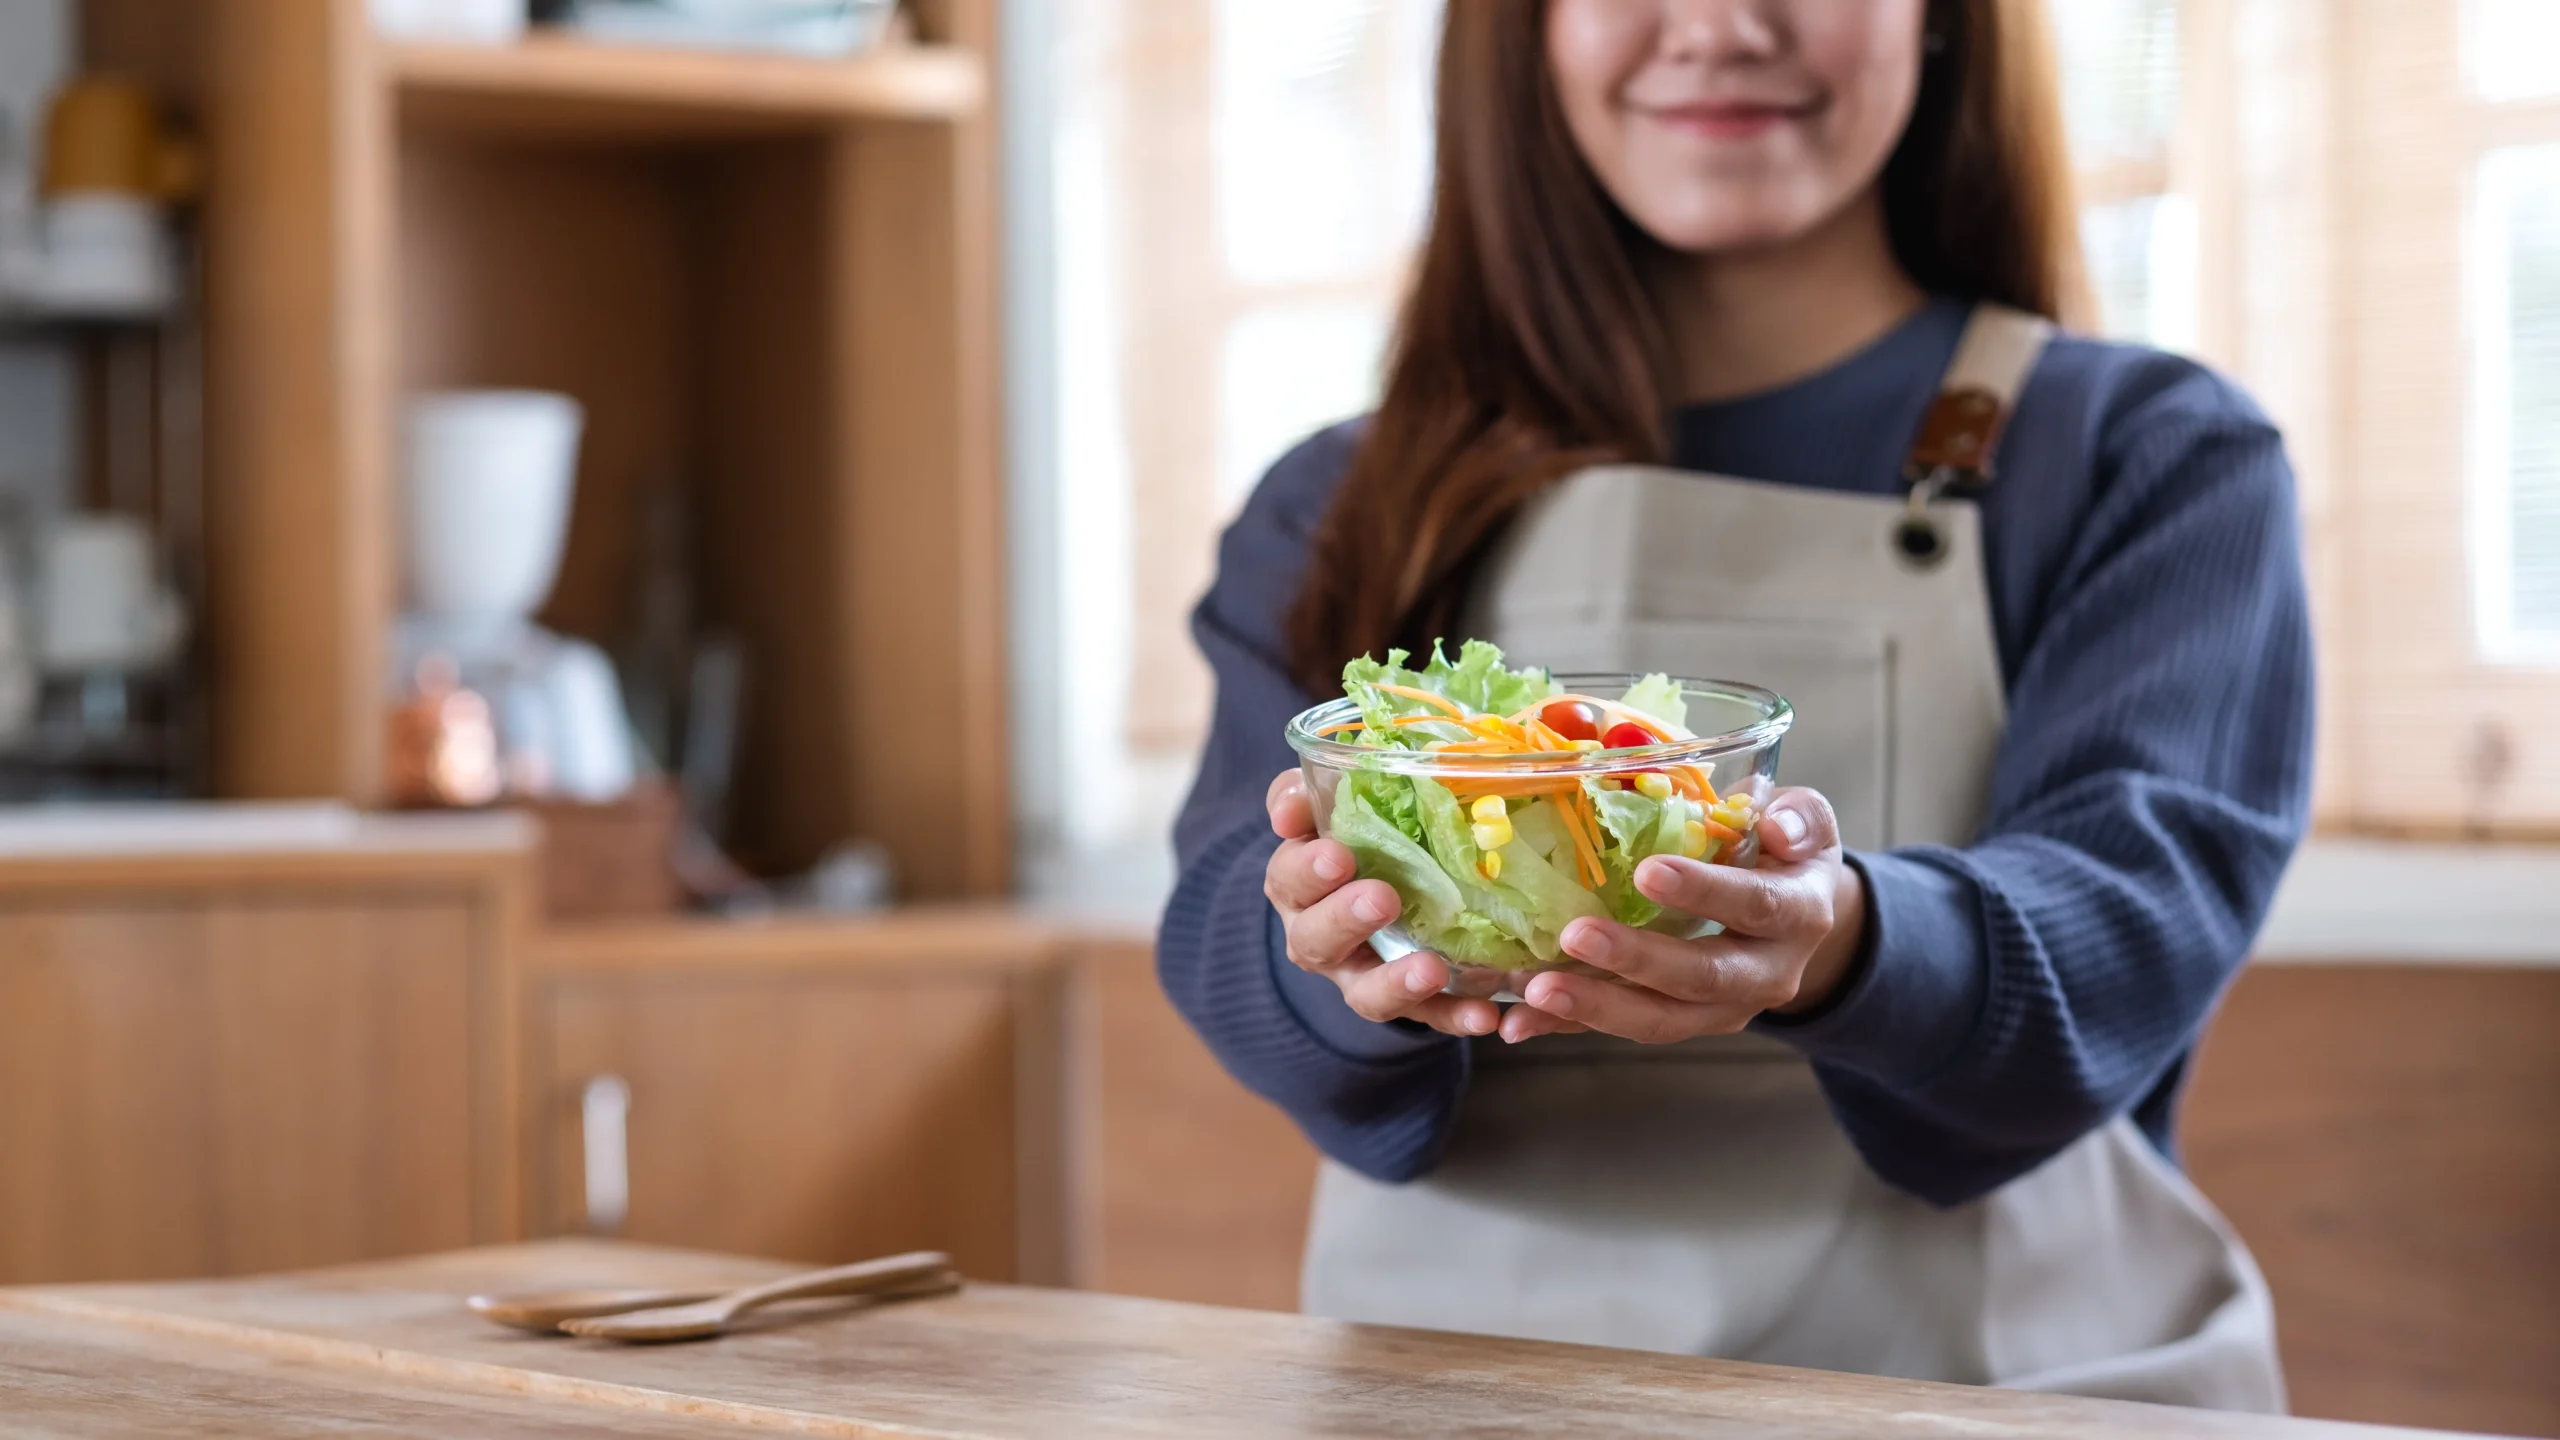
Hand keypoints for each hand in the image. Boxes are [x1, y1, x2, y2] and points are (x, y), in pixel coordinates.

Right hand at [1264, 770, 1502, 1038]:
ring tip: (1430, 970)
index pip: (1288, 878)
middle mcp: (1317, 938)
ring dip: (1396, 984)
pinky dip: (1454, 1017)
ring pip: (1365, 993)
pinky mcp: (1404, 1001)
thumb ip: (1300, 797)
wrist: (1375, 882)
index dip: (1308, 870)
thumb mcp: (1321, 807)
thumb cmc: (1349, 835)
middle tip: (1382, 899)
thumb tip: (1290, 810)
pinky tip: (1484, 1015)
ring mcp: (1359, 976)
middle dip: (1347, 920)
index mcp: (1295, 886)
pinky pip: (1426, 1015)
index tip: (1338, 856)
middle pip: (1316, 940)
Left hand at [1499, 787, 1864, 1044]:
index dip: (1704, 892)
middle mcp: (1766, 974)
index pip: (1754, 906)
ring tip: (1536, 988)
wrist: (1796, 921)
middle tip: (1576, 935)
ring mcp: (1722, 1009)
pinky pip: (1621, 1027)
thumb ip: (1798, 818)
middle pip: (1701, 976)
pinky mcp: (1680, 1022)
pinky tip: (1520, 1020)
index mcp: (1798, 915)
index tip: (1648, 872)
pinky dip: (1569, 1026)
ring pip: (1660, 1020)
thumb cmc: (1787, 854)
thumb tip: (1776, 823)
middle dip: (1636, 960)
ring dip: (1595, 1006)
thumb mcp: (1807, 824)